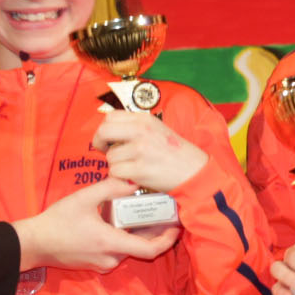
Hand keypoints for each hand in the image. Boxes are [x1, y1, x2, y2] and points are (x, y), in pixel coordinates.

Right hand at [14, 179, 179, 270]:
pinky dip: (125, 238)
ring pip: (130, 249)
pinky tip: (121, 221)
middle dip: (155, 232)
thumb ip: (110, 187)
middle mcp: (111, 258)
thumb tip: (133, 180)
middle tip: (162, 213)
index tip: (176, 226)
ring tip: (142, 212)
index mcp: (111, 243)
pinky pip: (118, 252)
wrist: (35, 244)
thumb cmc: (57, 221)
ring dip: (138, 234)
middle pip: (142, 248)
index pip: (150, 250)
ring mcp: (103, 263)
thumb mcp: (83, 198)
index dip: (168, 240)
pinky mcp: (96, 264)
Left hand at [92, 109, 206, 192]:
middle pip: (104, 132)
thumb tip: (109, 133)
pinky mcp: (140, 169)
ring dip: (117, 165)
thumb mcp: (157, 130)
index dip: (105, 129)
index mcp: (145, 119)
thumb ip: (135, 128)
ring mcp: (140, 150)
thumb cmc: (176, 153)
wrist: (195, 172)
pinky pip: (116, 173)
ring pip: (110, 157)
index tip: (109, 139)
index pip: (110, 117)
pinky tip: (135, 176)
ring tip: (133, 167)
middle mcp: (141, 131)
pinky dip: (122, 177)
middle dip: (100, 144)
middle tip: (107, 152)